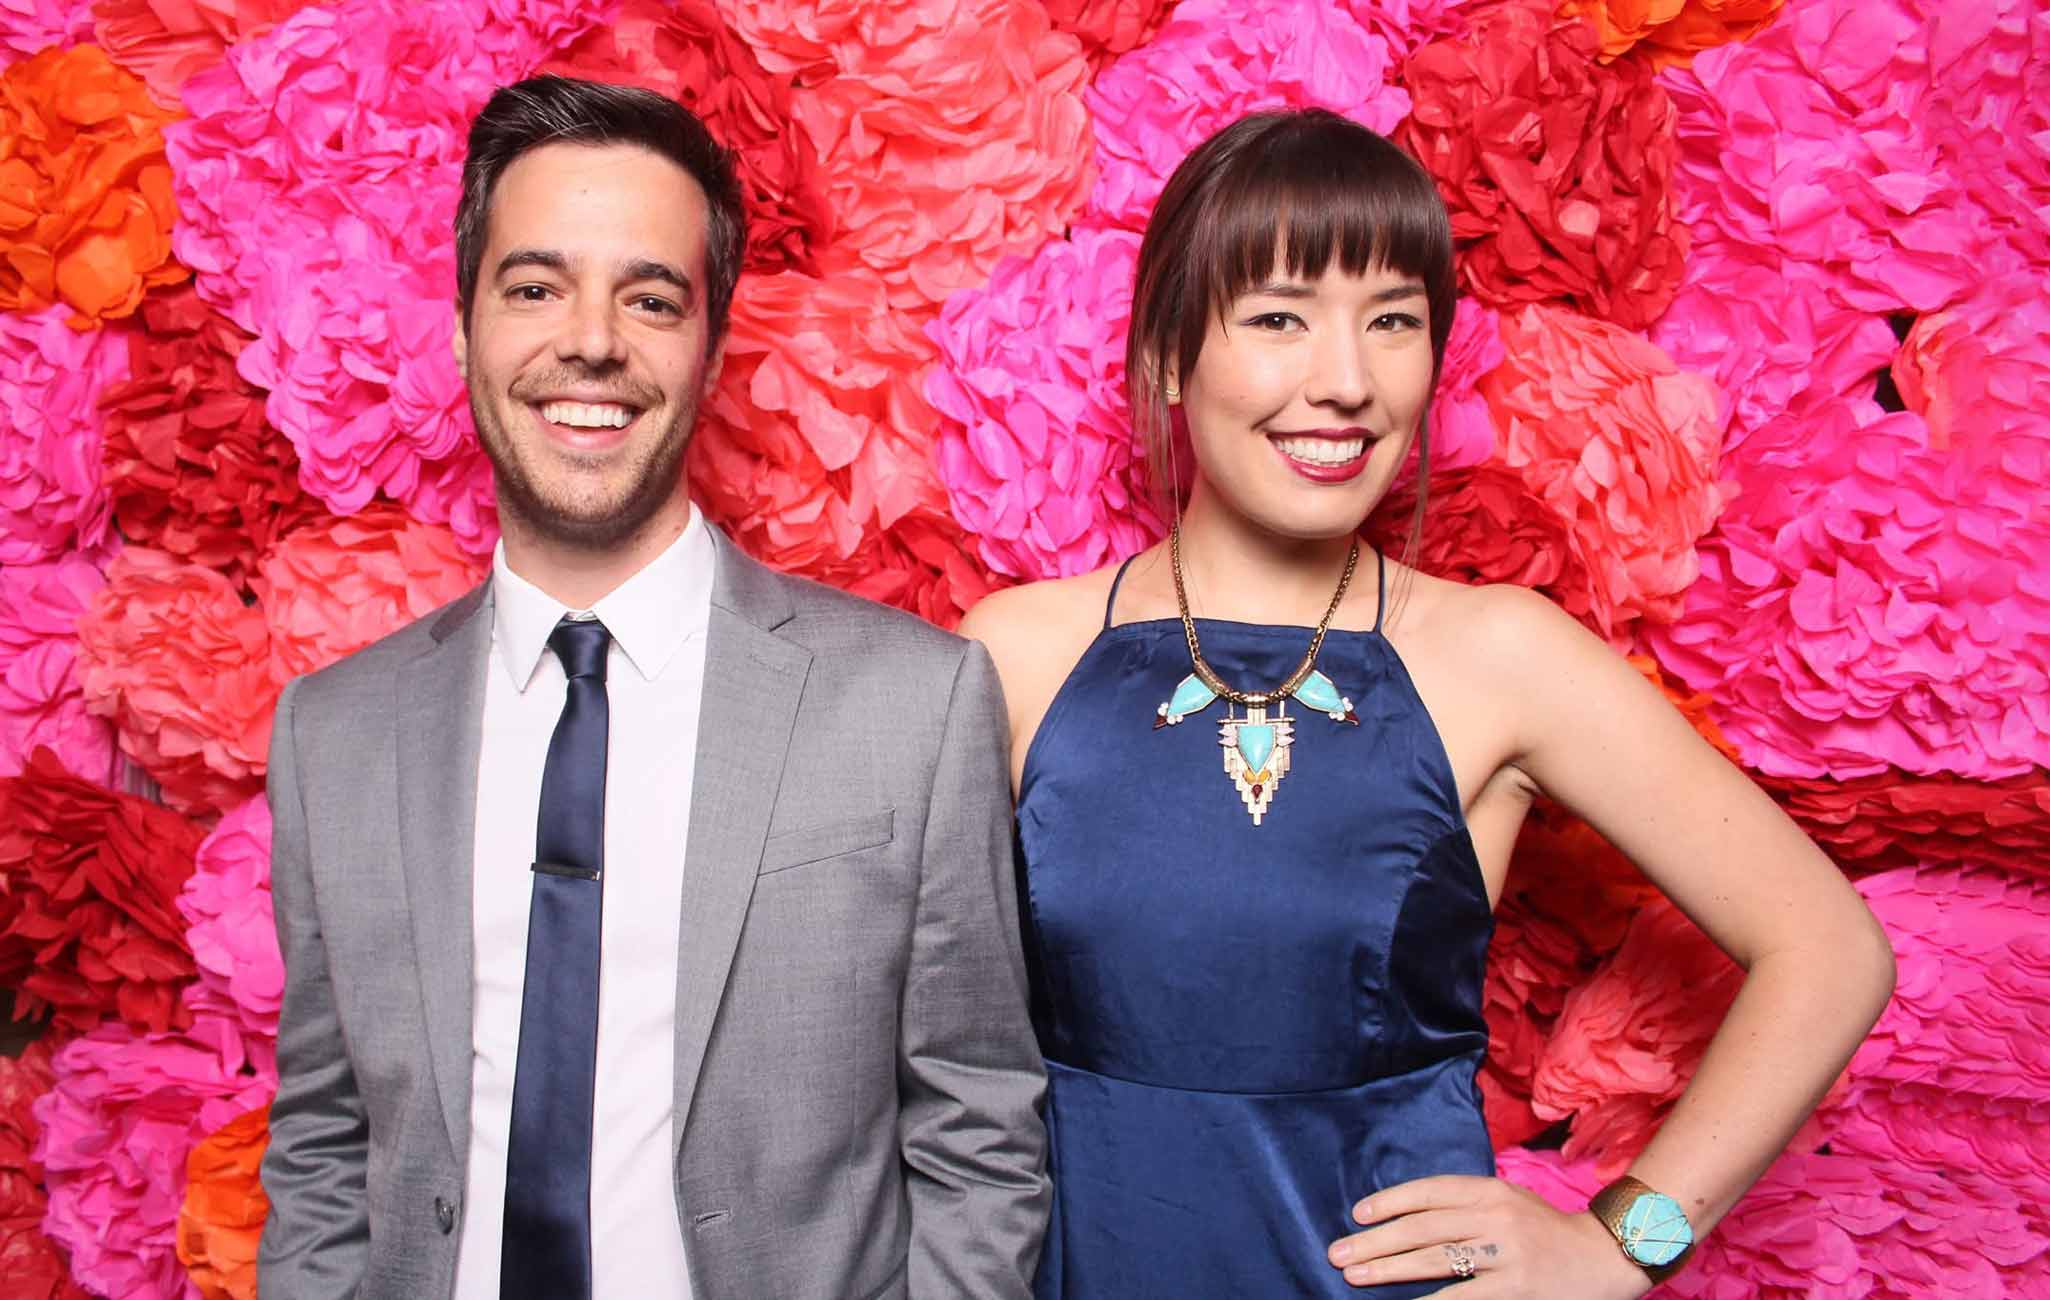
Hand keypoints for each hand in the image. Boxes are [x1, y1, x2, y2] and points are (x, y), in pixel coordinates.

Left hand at [1326, 1175, 1654, 1296]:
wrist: (1603, 1256)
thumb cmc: (1545, 1229)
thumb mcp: (1507, 1201)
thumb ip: (1464, 1205)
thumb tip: (1405, 1218)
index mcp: (1490, 1190)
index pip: (1429, 1192)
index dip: (1390, 1202)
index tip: (1358, 1215)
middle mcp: (1495, 1217)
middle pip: (1422, 1228)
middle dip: (1375, 1241)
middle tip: (1337, 1253)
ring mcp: (1506, 1255)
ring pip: (1435, 1260)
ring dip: (1389, 1269)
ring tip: (1355, 1274)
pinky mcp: (1516, 1289)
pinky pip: (1462, 1297)